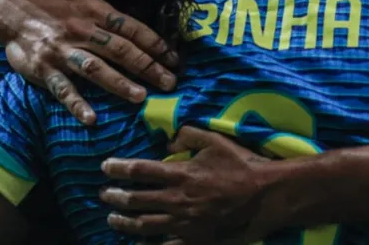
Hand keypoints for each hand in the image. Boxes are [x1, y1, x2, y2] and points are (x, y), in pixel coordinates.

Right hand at [2, 0, 178, 123]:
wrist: (8, 11)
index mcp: (94, 11)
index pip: (130, 27)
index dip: (153, 42)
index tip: (174, 57)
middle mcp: (81, 31)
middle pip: (118, 50)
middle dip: (146, 66)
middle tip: (170, 82)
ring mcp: (62, 52)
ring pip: (94, 69)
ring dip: (117, 83)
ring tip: (141, 97)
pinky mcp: (44, 69)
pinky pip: (62, 88)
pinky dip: (76, 103)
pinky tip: (91, 118)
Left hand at [100, 127, 278, 243]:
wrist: (265, 196)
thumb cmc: (241, 165)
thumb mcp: (216, 141)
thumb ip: (189, 134)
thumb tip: (167, 138)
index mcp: (181, 174)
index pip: (141, 170)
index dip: (119, 168)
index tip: (105, 166)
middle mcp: (178, 200)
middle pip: (137, 200)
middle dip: (116, 196)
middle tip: (103, 194)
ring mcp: (185, 223)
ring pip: (145, 225)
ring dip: (124, 222)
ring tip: (111, 218)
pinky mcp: (195, 240)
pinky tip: (138, 244)